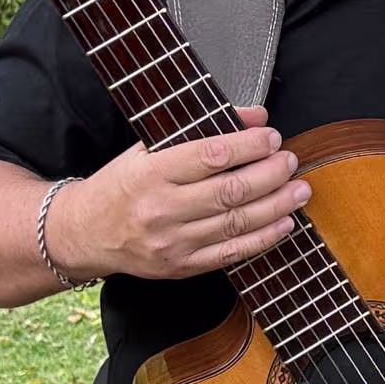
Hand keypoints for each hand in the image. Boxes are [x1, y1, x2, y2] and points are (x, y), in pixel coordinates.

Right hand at [52, 110, 309, 282]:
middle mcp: (161, 209)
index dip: (248, 146)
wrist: (85, 232)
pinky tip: (284, 223)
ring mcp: (172, 242)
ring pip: (235, 223)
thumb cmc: (122, 184)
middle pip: (229, 191)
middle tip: (290, 161)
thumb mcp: (148, 148)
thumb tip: (255, 117)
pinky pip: (230, 254)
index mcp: (150, 172)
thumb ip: (201, 130)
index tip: (272, 137)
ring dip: (276, 206)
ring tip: (299, 189)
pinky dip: (263, 238)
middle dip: (269, 174)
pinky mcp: (181, 267)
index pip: (210, 155)